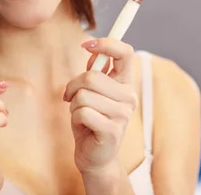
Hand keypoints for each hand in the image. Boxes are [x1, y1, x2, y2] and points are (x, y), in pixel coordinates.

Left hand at [63, 38, 137, 175]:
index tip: (86, 44)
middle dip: (73, 86)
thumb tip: (93, 51)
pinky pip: (82, 112)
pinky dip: (75, 118)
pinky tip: (83, 126)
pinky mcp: (112, 130)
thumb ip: (95, 71)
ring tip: (81, 115)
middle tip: (71, 97)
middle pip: (91, 76)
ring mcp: (122, 114)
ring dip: (73, 105)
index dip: (106, 44)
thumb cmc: (91, 121)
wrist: (95, 157)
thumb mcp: (92, 92)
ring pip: (83, 95)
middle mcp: (129, 97)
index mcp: (125, 83)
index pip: (125, 53)